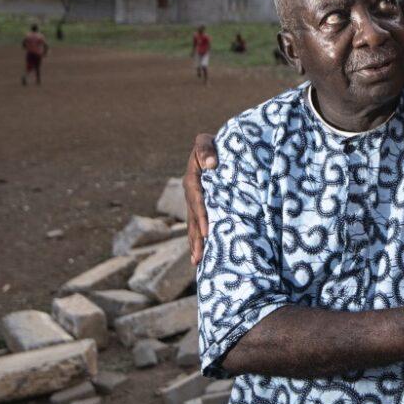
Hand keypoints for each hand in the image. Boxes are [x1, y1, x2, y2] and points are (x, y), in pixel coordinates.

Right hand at [186, 133, 216, 265]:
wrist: (213, 147)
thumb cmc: (212, 143)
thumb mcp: (206, 142)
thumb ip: (206, 150)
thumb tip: (211, 165)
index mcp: (193, 179)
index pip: (197, 200)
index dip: (201, 216)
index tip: (207, 231)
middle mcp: (191, 193)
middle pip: (193, 218)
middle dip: (196, 237)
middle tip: (199, 256)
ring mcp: (195, 202)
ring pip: (194, 225)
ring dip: (195, 243)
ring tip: (197, 262)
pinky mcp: (201, 207)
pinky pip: (198, 224)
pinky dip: (199, 239)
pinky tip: (200, 256)